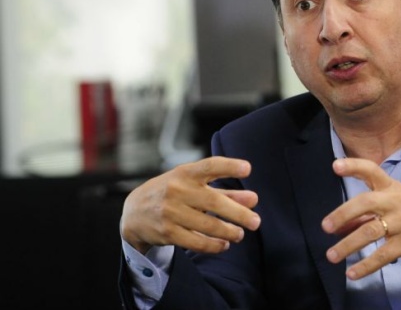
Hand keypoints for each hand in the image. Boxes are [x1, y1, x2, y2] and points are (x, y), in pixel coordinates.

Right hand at [120, 156, 260, 254]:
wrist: (134, 212)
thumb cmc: (173, 193)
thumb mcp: (194, 186)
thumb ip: (224, 191)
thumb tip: (253, 200)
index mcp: (185, 173)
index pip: (209, 166)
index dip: (229, 166)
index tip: (248, 169)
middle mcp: (177, 190)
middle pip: (213, 201)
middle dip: (238, 213)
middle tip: (256, 222)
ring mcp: (170, 212)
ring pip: (207, 225)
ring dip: (228, 231)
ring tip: (240, 234)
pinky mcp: (167, 232)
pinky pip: (195, 242)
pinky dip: (213, 245)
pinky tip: (224, 245)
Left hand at [321, 158, 400, 279]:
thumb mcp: (395, 202)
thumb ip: (367, 212)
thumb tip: (339, 224)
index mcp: (391, 187)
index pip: (371, 170)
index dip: (353, 166)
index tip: (335, 166)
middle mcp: (394, 202)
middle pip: (366, 202)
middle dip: (343, 214)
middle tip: (326, 226)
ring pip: (371, 231)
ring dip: (348, 244)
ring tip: (332, 255)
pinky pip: (383, 255)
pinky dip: (366, 265)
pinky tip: (352, 273)